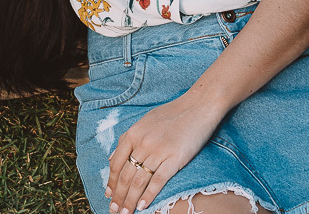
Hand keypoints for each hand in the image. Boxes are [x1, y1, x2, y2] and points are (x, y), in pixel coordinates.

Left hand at [106, 92, 225, 212]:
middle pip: (125, 176)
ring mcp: (159, 151)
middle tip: (114, 210)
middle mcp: (143, 143)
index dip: (111, 182)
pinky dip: (149, 195)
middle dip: (118, 196)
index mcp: (134, 133)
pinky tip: (142, 205)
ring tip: (125, 212)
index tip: (109, 195)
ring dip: (130, 200)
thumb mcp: (146, 121)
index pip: (116, 164)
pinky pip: (158, 181)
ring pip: (139, 181)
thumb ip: (128, 138)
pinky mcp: (175, 158)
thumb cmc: (174, 112)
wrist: (200, 105)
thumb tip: (113, 158)